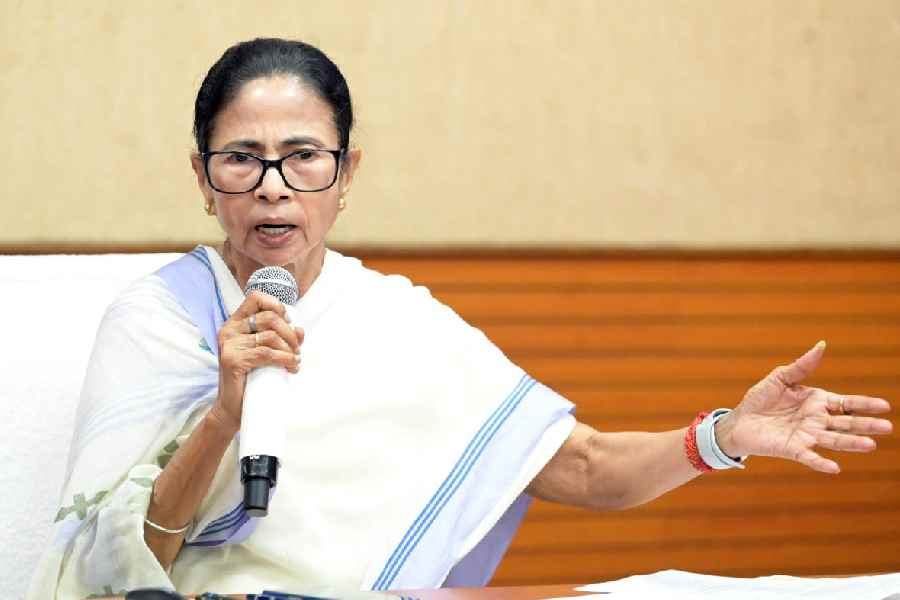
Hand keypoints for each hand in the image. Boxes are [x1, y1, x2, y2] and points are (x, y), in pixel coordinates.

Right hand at [207, 291, 302, 434]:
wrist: (233, 407)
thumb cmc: (251, 378)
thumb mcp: (267, 353)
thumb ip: (281, 338)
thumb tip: (300, 329)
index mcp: (235, 323)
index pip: (256, 298)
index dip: (276, 306)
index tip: (288, 322)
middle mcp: (229, 330)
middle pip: (269, 317)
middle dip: (289, 333)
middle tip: (297, 349)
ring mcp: (229, 344)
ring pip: (270, 336)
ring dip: (289, 349)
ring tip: (295, 360)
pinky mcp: (232, 359)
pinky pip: (266, 353)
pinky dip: (285, 359)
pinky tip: (292, 366)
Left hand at [714, 341, 892, 473]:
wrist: (739, 420)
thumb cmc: (761, 399)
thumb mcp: (780, 378)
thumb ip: (801, 366)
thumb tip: (821, 345)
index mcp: (817, 402)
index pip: (846, 403)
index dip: (864, 404)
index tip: (885, 406)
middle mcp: (817, 421)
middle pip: (846, 423)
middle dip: (866, 425)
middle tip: (887, 427)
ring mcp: (807, 436)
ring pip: (833, 440)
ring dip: (851, 443)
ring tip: (870, 445)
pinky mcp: (793, 449)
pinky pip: (810, 457)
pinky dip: (821, 463)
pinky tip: (834, 468)